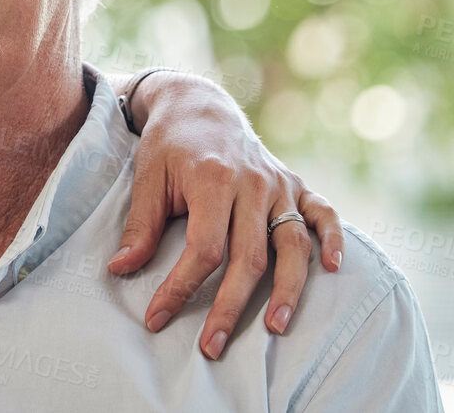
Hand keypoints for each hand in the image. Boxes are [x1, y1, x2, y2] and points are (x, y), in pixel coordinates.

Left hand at [108, 75, 343, 360]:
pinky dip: (332, 238)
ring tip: (276, 329)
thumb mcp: (147, 177)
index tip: (157, 318)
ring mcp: (279, 185)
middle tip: (211, 347)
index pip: (204, 249)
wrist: (199, 105)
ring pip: (291, 245)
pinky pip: (322, 213)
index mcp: (213, 180)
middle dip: (229, 307)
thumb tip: (121, 269)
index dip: (180, 288)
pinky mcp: (296, 184)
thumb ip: (141, 226)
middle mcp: (253, 184)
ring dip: (288, 290)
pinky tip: (332, 268)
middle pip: (249, 258)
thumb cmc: (168, 145)